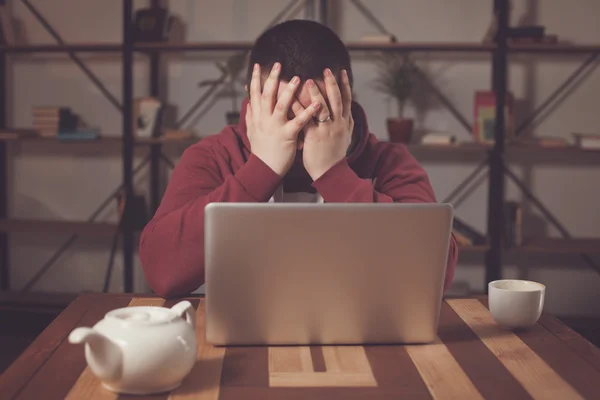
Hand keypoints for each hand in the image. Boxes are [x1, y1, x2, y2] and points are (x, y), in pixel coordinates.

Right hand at [246, 62, 320, 176]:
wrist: (264, 169)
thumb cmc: (261, 151)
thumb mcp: (251, 132)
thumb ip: (250, 116)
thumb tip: (247, 102)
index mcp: (257, 117)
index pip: (255, 94)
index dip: (256, 79)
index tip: (259, 65)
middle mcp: (264, 120)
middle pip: (267, 95)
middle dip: (272, 78)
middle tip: (278, 64)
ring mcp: (275, 127)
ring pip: (281, 105)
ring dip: (289, 91)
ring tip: (297, 78)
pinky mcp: (287, 135)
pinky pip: (298, 121)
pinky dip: (308, 111)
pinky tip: (317, 103)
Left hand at [293, 69, 353, 180]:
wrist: (330, 172)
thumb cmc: (335, 156)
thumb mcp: (346, 138)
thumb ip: (348, 125)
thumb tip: (350, 114)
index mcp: (345, 123)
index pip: (347, 100)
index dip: (345, 85)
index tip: (342, 71)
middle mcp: (338, 125)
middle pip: (336, 100)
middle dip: (332, 83)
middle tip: (326, 69)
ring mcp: (326, 130)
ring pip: (323, 108)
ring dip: (315, 94)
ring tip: (308, 81)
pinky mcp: (315, 137)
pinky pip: (306, 120)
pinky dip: (299, 110)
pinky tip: (292, 101)